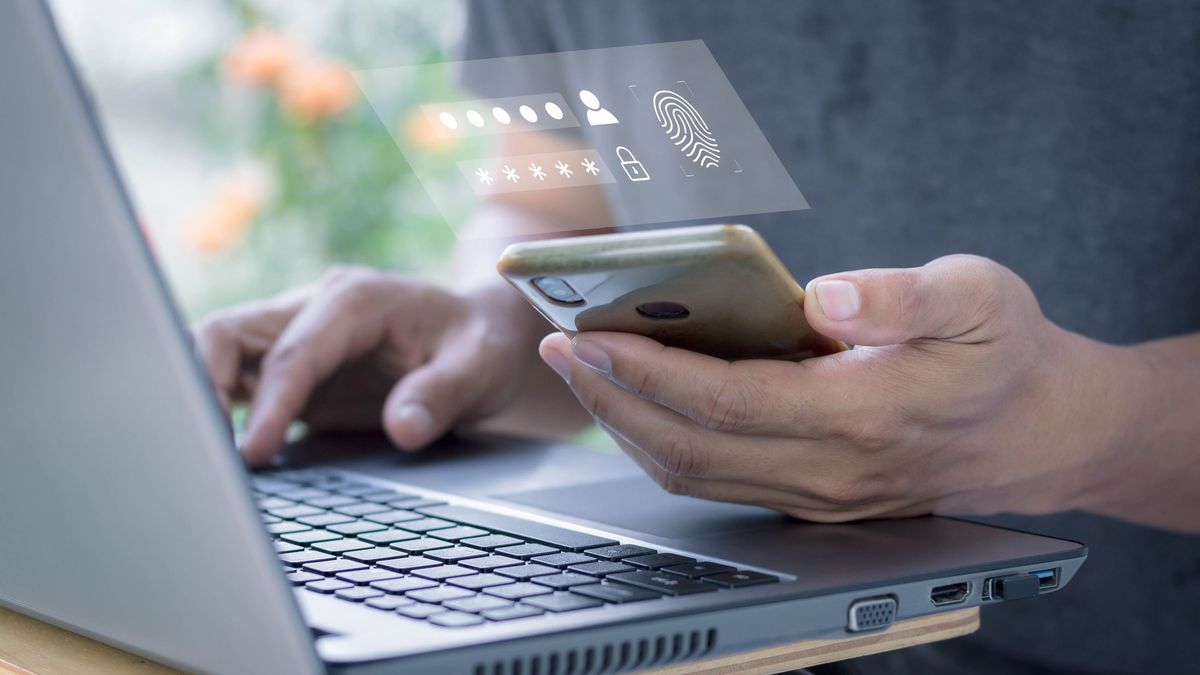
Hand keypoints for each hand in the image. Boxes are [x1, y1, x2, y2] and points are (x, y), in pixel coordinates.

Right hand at [193, 267, 544, 465]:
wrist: (481, 334)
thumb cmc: (479, 343)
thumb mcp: (480, 365)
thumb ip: (442, 394)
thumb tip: (403, 429)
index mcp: (354, 300)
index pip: (293, 352)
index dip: (270, 403)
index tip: (256, 451)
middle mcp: (314, 309)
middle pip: (227, 334)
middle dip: (203, 384)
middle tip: (205, 447)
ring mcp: (297, 336)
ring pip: (218, 351)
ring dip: (200, 395)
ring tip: (203, 452)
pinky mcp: (293, 368)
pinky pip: (238, 381)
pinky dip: (218, 410)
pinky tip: (220, 451)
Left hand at [539, 255, 1138, 520]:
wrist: (1043, 433)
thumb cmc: (1006, 355)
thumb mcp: (980, 296)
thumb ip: (904, 297)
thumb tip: (824, 296)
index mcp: (865, 414)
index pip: (728, 401)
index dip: (649, 370)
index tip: (589, 333)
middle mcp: (832, 468)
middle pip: (690, 447)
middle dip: (612, 396)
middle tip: (560, 344)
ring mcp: (819, 494)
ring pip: (694, 475)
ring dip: (627, 424)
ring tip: (584, 368)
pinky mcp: (812, 498)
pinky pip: (716, 481)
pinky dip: (663, 442)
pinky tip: (638, 401)